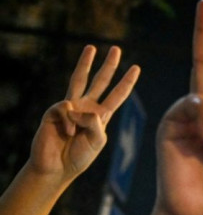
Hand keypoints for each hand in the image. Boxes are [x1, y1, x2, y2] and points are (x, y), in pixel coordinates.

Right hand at [30, 45, 139, 181]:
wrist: (56, 167)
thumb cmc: (78, 156)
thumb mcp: (97, 141)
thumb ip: (96, 124)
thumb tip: (82, 107)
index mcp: (101, 116)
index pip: (116, 95)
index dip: (126, 82)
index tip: (136, 68)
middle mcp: (86, 107)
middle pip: (100, 81)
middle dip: (108, 65)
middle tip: (116, 48)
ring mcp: (70, 107)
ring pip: (78, 80)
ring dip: (85, 63)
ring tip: (91, 47)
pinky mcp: (55, 110)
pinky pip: (67, 108)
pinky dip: (69, 122)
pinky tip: (66, 133)